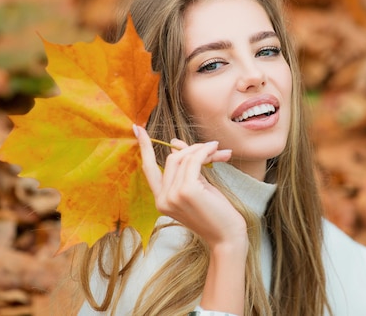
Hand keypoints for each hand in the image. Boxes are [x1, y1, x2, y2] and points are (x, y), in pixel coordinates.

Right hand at [133, 125, 246, 248]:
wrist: (228, 236)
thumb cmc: (215, 213)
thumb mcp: (196, 187)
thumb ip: (186, 168)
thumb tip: (174, 142)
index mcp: (161, 200)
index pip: (148, 169)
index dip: (144, 147)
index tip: (137, 128)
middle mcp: (162, 199)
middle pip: (172, 158)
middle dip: (193, 149)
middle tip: (213, 148)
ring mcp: (173, 195)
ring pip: (184, 158)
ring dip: (203, 150)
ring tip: (219, 151)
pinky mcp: (187, 190)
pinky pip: (194, 160)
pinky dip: (206, 151)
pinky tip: (216, 149)